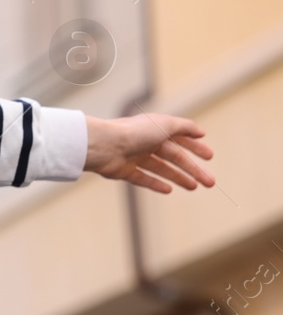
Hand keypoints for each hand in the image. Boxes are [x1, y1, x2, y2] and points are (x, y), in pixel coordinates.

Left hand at [83, 113, 214, 192]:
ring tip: (194, 187)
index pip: (180, 139)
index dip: (196, 147)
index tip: (210, 157)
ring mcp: (135, 158)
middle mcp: (146, 143)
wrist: (104, 146)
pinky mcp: (124, 171)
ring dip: (179, 178)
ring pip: (162, 169)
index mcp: (155, 130)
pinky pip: (143, 179)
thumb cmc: (134, 132)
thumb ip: (185, 127)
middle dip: (193, 169)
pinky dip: (156, 184)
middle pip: (174, 158)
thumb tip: (201, 132)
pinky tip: (169, 190)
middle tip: (210, 182)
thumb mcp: (165, 124)